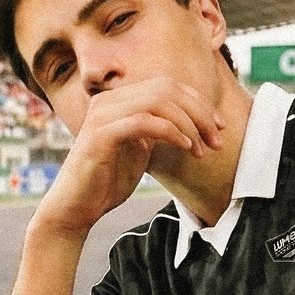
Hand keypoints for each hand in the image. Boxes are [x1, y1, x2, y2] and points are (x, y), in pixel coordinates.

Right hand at [35, 77, 224, 237]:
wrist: (75, 208)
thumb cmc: (107, 181)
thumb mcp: (139, 149)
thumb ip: (157, 130)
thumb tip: (190, 121)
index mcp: (118, 100)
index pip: (167, 86)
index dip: (199, 103)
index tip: (219, 127)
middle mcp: (108, 100)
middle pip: (167, 89)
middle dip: (199, 113)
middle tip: (216, 140)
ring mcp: (102, 115)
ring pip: (158, 102)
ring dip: (189, 124)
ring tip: (201, 150)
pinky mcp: (100, 135)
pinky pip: (144, 122)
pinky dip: (171, 132)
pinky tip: (185, 147)